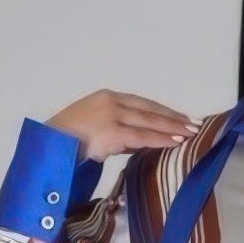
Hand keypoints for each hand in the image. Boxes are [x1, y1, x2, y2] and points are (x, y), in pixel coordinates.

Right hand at [43, 88, 199, 163]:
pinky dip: (160, 139)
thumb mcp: (95, 131)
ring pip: (149, 121)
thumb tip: (137, 143)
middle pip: (150, 109)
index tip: (180, 116)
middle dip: (173, 117)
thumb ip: (117, 133)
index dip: (163, 110)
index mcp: (107, 97)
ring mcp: (112, 115)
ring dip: (172, 127)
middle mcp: (112, 102)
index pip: (142, 103)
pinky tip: (175, 142)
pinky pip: (142, 136)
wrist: (49, 145)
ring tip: (190, 133)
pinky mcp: (111, 131)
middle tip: (194, 124)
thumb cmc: (68, 142)